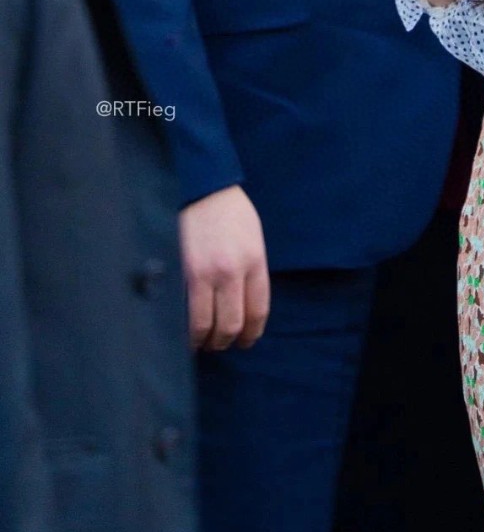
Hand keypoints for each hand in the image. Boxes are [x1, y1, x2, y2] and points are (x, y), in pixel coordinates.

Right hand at [179, 185, 269, 351]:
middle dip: (225, 341)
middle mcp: (231, 271)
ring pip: (204, 326)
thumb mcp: (253, 237)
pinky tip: (182, 331)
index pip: (257, 310)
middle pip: (231, 324)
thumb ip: (252, 270)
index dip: (251, 333)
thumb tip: (245, 305)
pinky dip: (182, 329)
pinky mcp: (179, 273)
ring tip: (200, 341)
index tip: (246, 341)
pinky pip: (181, 313)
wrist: (200, 187)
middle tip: (220, 344)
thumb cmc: (229, 211)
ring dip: (203, 340)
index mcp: (254, 261)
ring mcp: (203, 273)